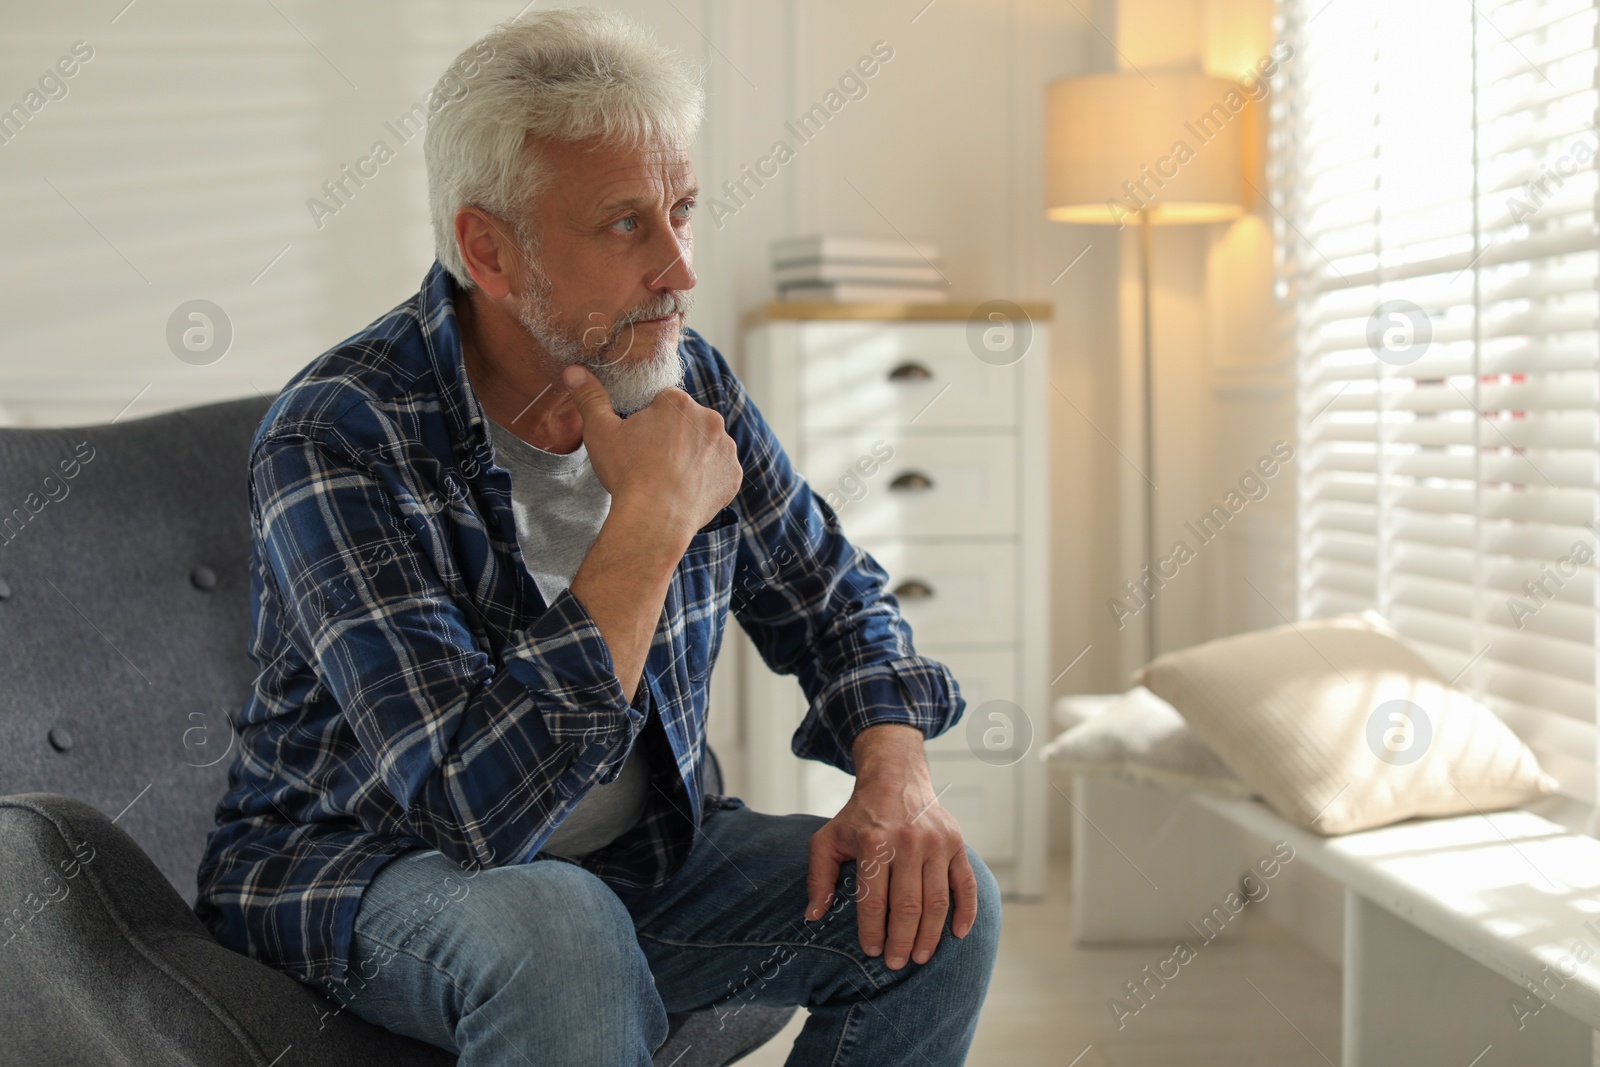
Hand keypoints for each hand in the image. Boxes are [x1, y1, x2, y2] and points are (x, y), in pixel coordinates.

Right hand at [563, 364, 740, 543]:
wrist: (655, 520)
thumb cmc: (627, 474)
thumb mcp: (600, 432)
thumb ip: (590, 398)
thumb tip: (574, 370)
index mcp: (678, 402)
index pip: (664, 403)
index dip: (649, 422)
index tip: (639, 443)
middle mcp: (709, 418)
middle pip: (688, 422)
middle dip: (673, 436)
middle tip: (652, 462)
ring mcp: (725, 448)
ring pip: (705, 445)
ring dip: (693, 456)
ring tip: (669, 478)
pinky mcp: (733, 474)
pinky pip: (720, 471)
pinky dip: (707, 479)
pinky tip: (687, 490)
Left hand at [804, 724, 979, 969]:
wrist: (896, 778)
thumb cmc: (859, 815)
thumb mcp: (828, 839)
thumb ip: (819, 877)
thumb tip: (813, 915)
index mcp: (874, 843)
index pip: (873, 901)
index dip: (872, 932)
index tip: (872, 952)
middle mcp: (908, 842)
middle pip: (907, 906)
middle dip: (901, 941)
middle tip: (897, 963)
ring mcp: (936, 842)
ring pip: (937, 900)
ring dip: (930, 935)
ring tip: (920, 957)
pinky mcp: (956, 842)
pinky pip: (965, 883)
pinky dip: (966, 911)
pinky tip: (958, 934)